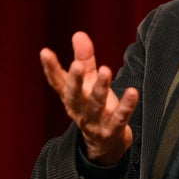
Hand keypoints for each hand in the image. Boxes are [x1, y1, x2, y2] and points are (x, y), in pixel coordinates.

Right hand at [40, 31, 138, 164]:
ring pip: (96, 105)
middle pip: (74, 96)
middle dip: (74, 80)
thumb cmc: (95, 108)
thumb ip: (85, 60)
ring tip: (106, 70)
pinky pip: (120, 118)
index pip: (58, 82)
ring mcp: (95, 122)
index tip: (45, 52)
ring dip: (100, 89)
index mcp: (71, 98)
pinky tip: (133, 92)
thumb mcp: (89, 83)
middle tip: (76, 65)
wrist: (106, 145)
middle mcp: (80, 110)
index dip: (50, 68)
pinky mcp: (112, 131)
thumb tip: (78, 33)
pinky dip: (126, 106)